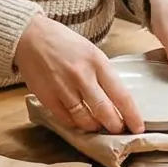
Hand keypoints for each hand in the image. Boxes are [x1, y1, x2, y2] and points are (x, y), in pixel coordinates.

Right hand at [14, 13, 145, 135]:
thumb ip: (102, 73)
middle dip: (115, 126)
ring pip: (85, 119)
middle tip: (118, 130)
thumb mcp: (90, 51)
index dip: (132, 115)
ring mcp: (63, 88)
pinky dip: (75, 123)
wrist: (30, 36)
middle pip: (104, 111)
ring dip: (95, 127)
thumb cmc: (63, 43)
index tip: (138, 128)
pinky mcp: (47, 97)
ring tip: (99, 126)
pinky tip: (80, 121)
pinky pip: (66, 119)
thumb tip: (115, 99)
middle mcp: (81, 76)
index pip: (121, 95)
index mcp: (97, 62)